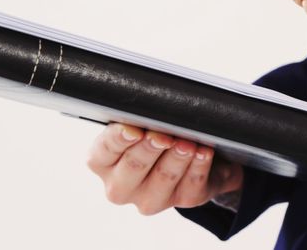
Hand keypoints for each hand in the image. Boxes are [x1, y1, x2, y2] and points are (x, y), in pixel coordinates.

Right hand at [86, 123, 242, 214]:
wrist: (192, 152)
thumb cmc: (156, 131)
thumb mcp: (139, 122)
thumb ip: (135, 116)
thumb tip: (148, 106)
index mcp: (103, 162)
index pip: (103, 151)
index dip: (118, 140)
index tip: (132, 130)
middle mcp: (122, 186)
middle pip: (133, 166)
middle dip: (149, 148)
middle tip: (162, 136)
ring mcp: (151, 198)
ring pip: (164, 177)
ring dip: (177, 157)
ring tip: (187, 143)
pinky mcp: (183, 199)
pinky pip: (191, 184)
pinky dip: (198, 166)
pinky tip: (203, 154)